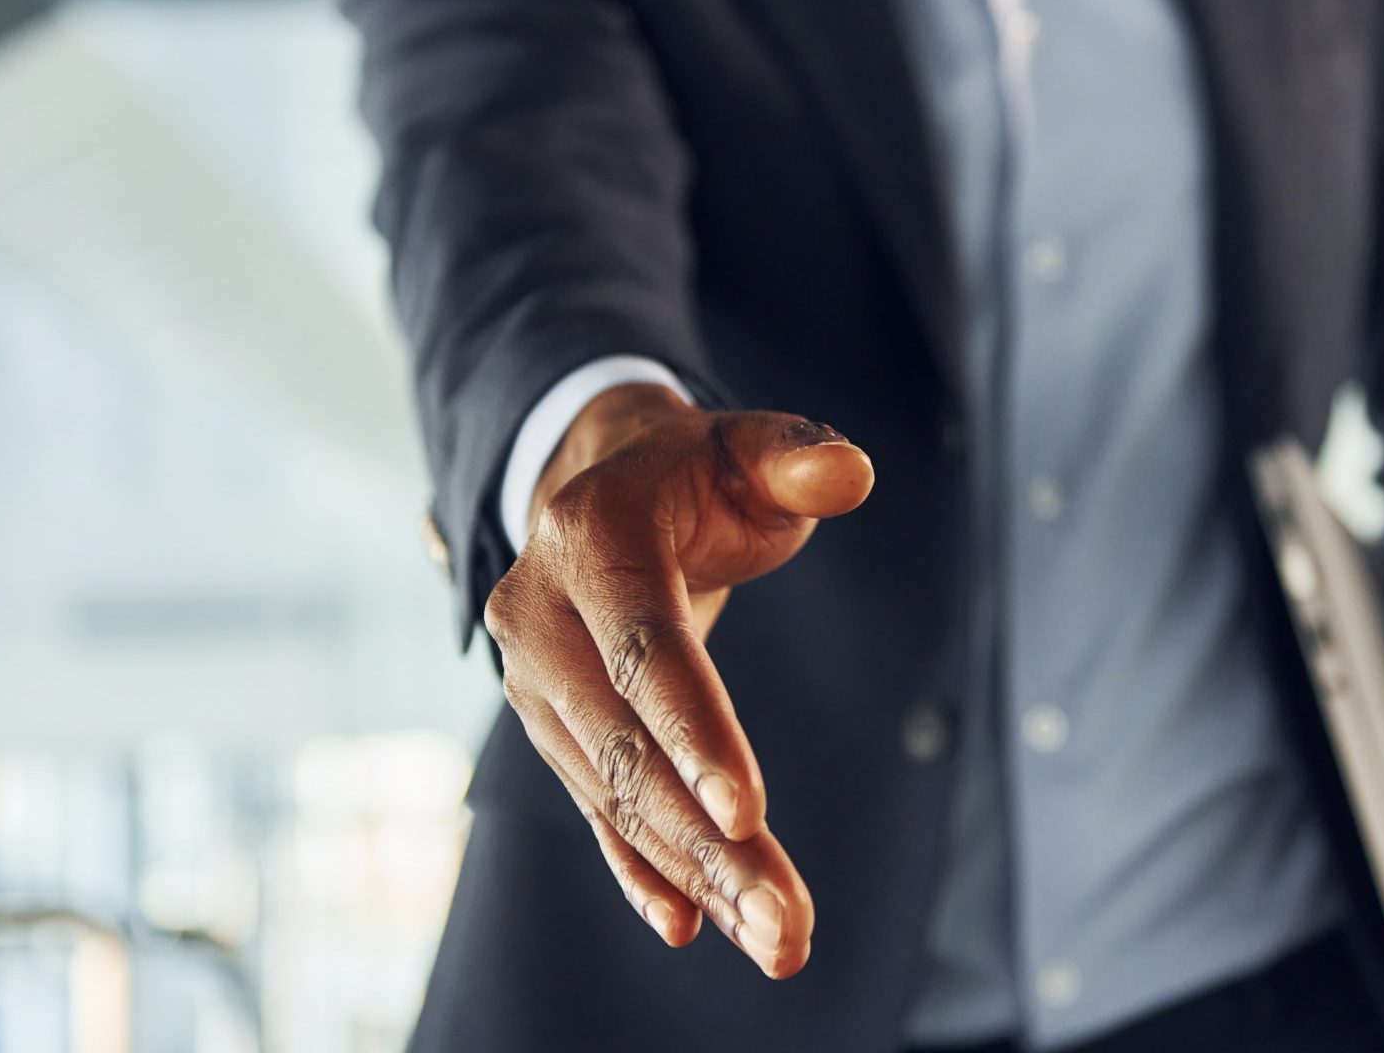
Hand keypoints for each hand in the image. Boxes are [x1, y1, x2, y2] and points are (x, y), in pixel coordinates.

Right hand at [484, 383, 872, 978]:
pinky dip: (642, 869)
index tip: (749, 812)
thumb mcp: (751, 446)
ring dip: (695, 872)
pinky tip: (687, 924)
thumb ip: (797, 453)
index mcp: (592, 537)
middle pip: (629, 745)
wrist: (606, 489)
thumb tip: (846, 471)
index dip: (695, 729)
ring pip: (617, 793)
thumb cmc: (699, 473)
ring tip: (776, 937)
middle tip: (785, 921)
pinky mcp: (555, 729)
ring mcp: (537, 682)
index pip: (645, 645)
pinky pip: (598, 809)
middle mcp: (540, 616)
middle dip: (708, 841)